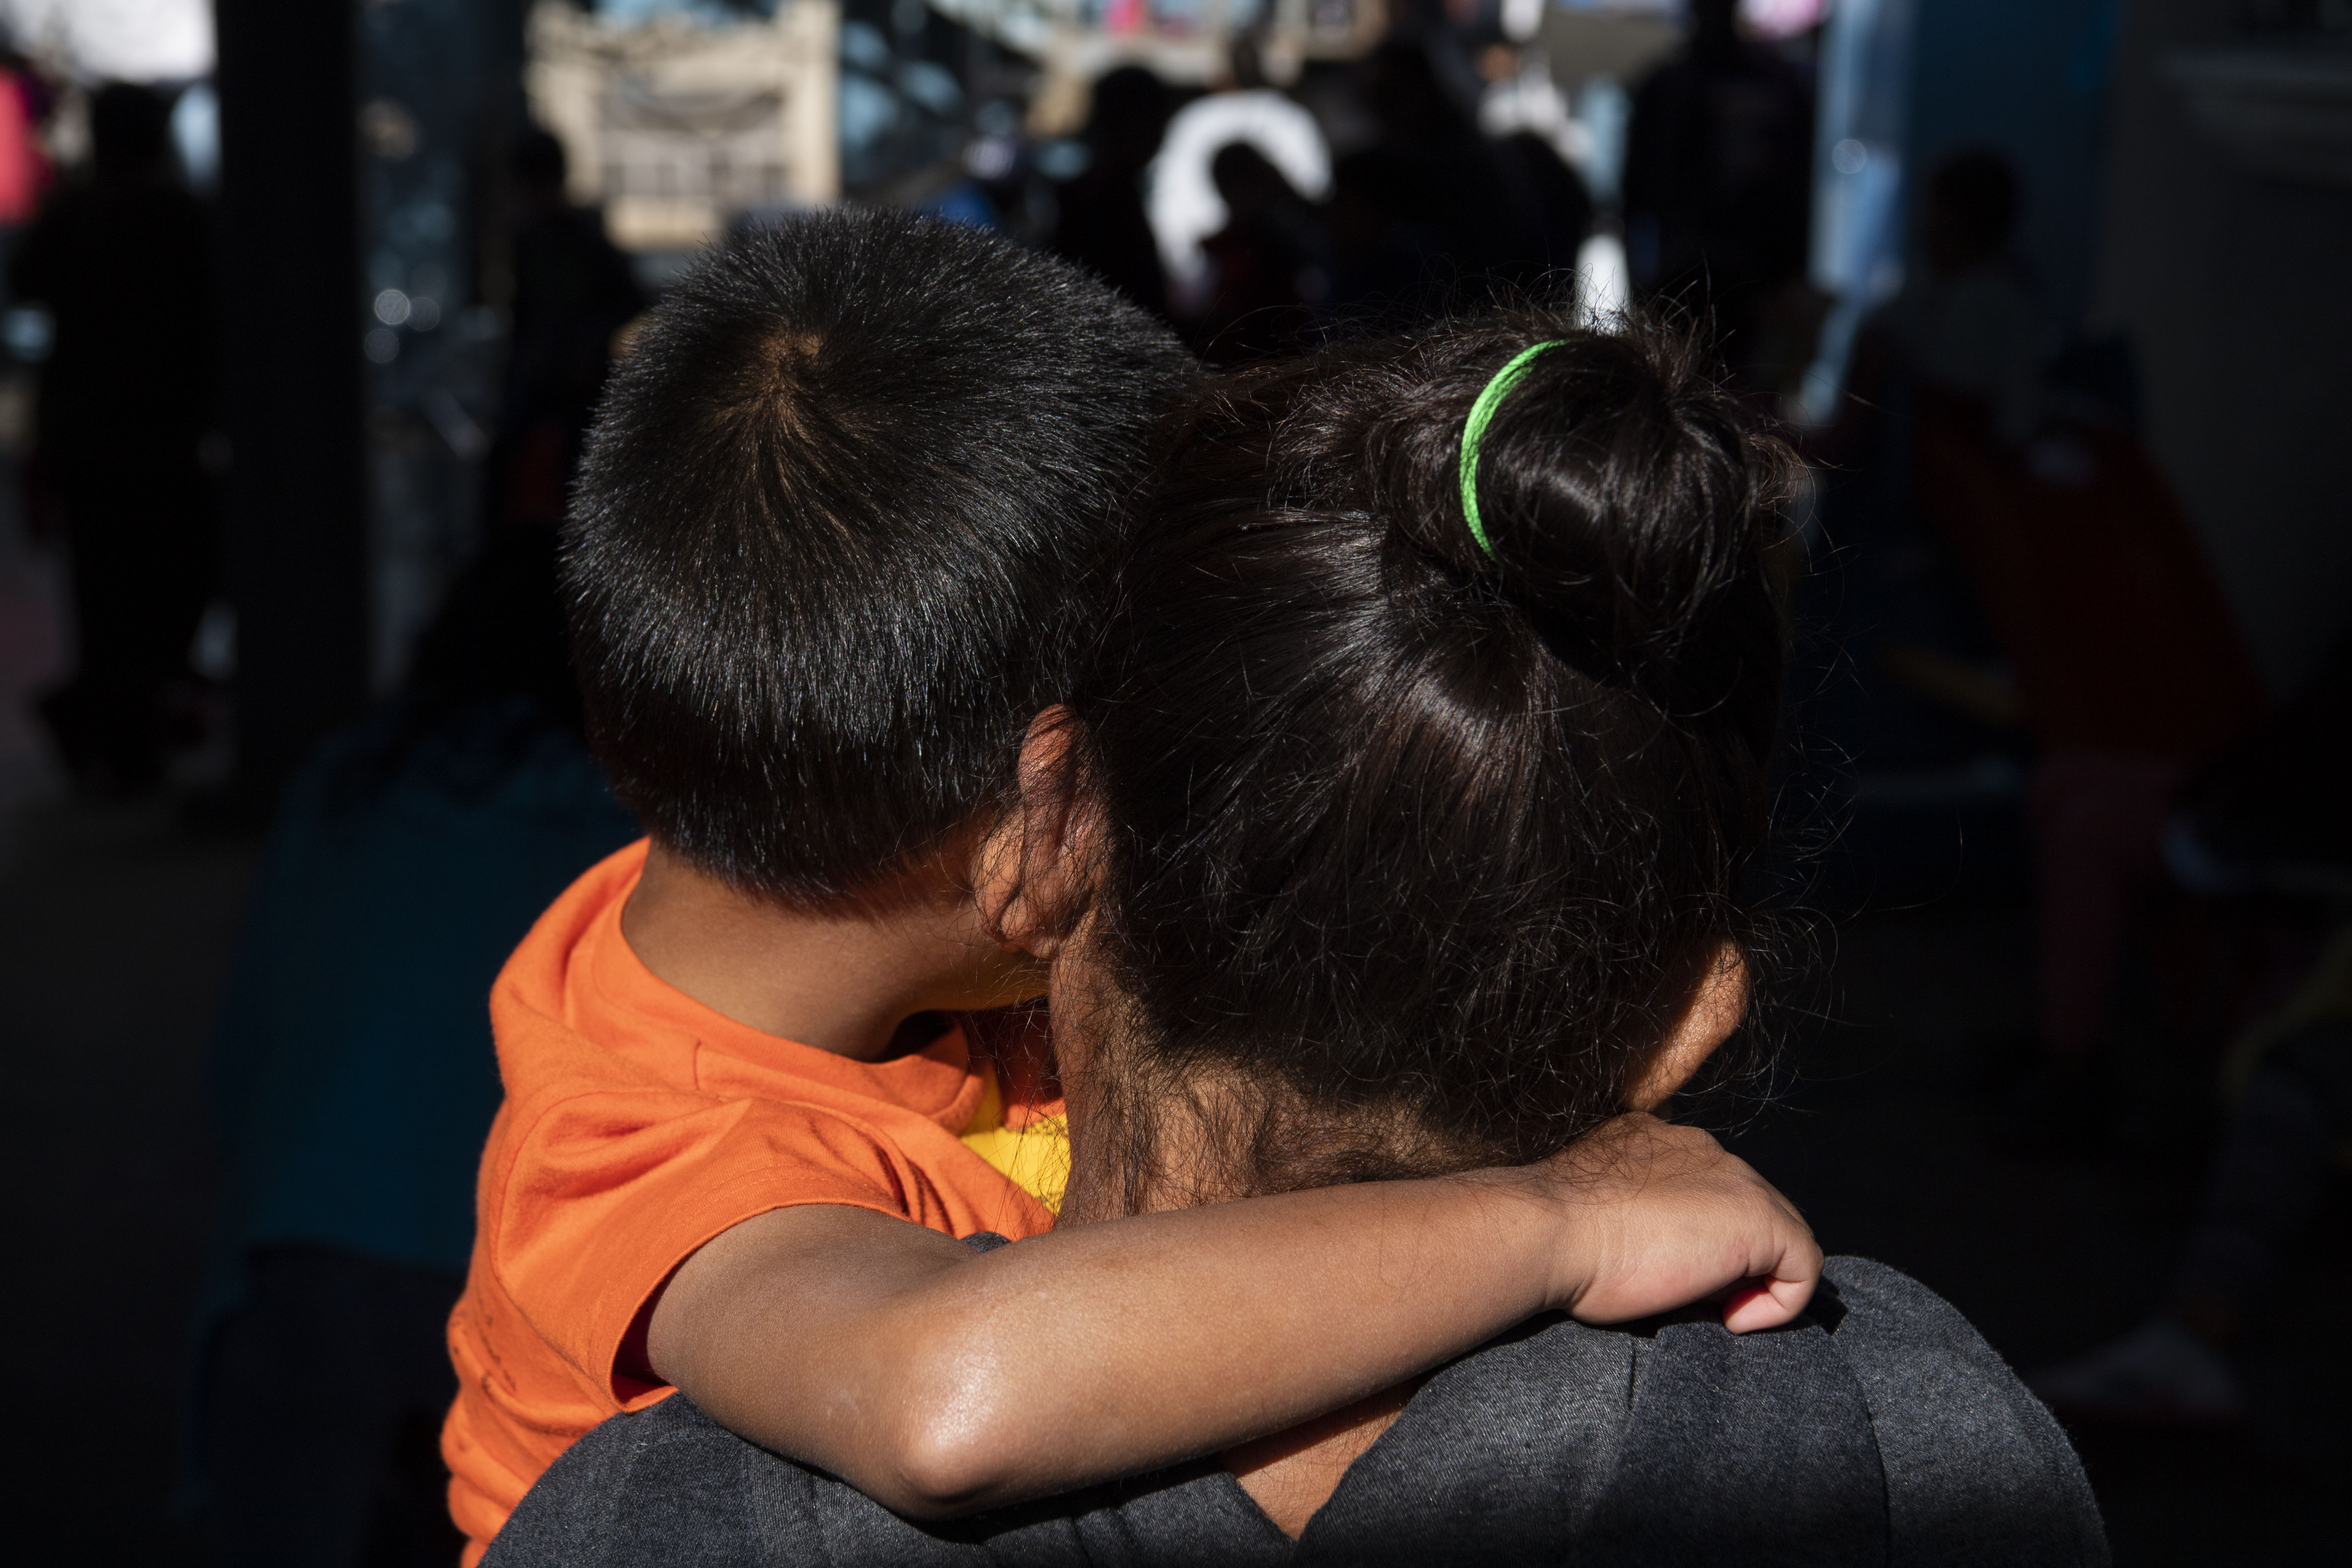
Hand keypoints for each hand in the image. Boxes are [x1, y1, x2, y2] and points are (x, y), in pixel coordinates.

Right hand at [1526, 1113, 1819, 1332]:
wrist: (1549, 1232)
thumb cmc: (1558, 1239)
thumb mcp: (1598, 1218)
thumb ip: (1634, 1215)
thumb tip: (1664, 1255)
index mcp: (1657, 1142)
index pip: (1708, 1188)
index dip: (1704, 1238)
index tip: (1673, 1275)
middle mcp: (1700, 1146)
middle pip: (1749, 1206)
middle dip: (1735, 1257)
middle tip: (1694, 1300)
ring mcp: (1734, 1177)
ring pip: (1779, 1232)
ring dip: (1754, 1277)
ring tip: (1713, 1311)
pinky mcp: (1759, 1217)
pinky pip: (1802, 1264)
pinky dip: (1779, 1301)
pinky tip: (1734, 1319)